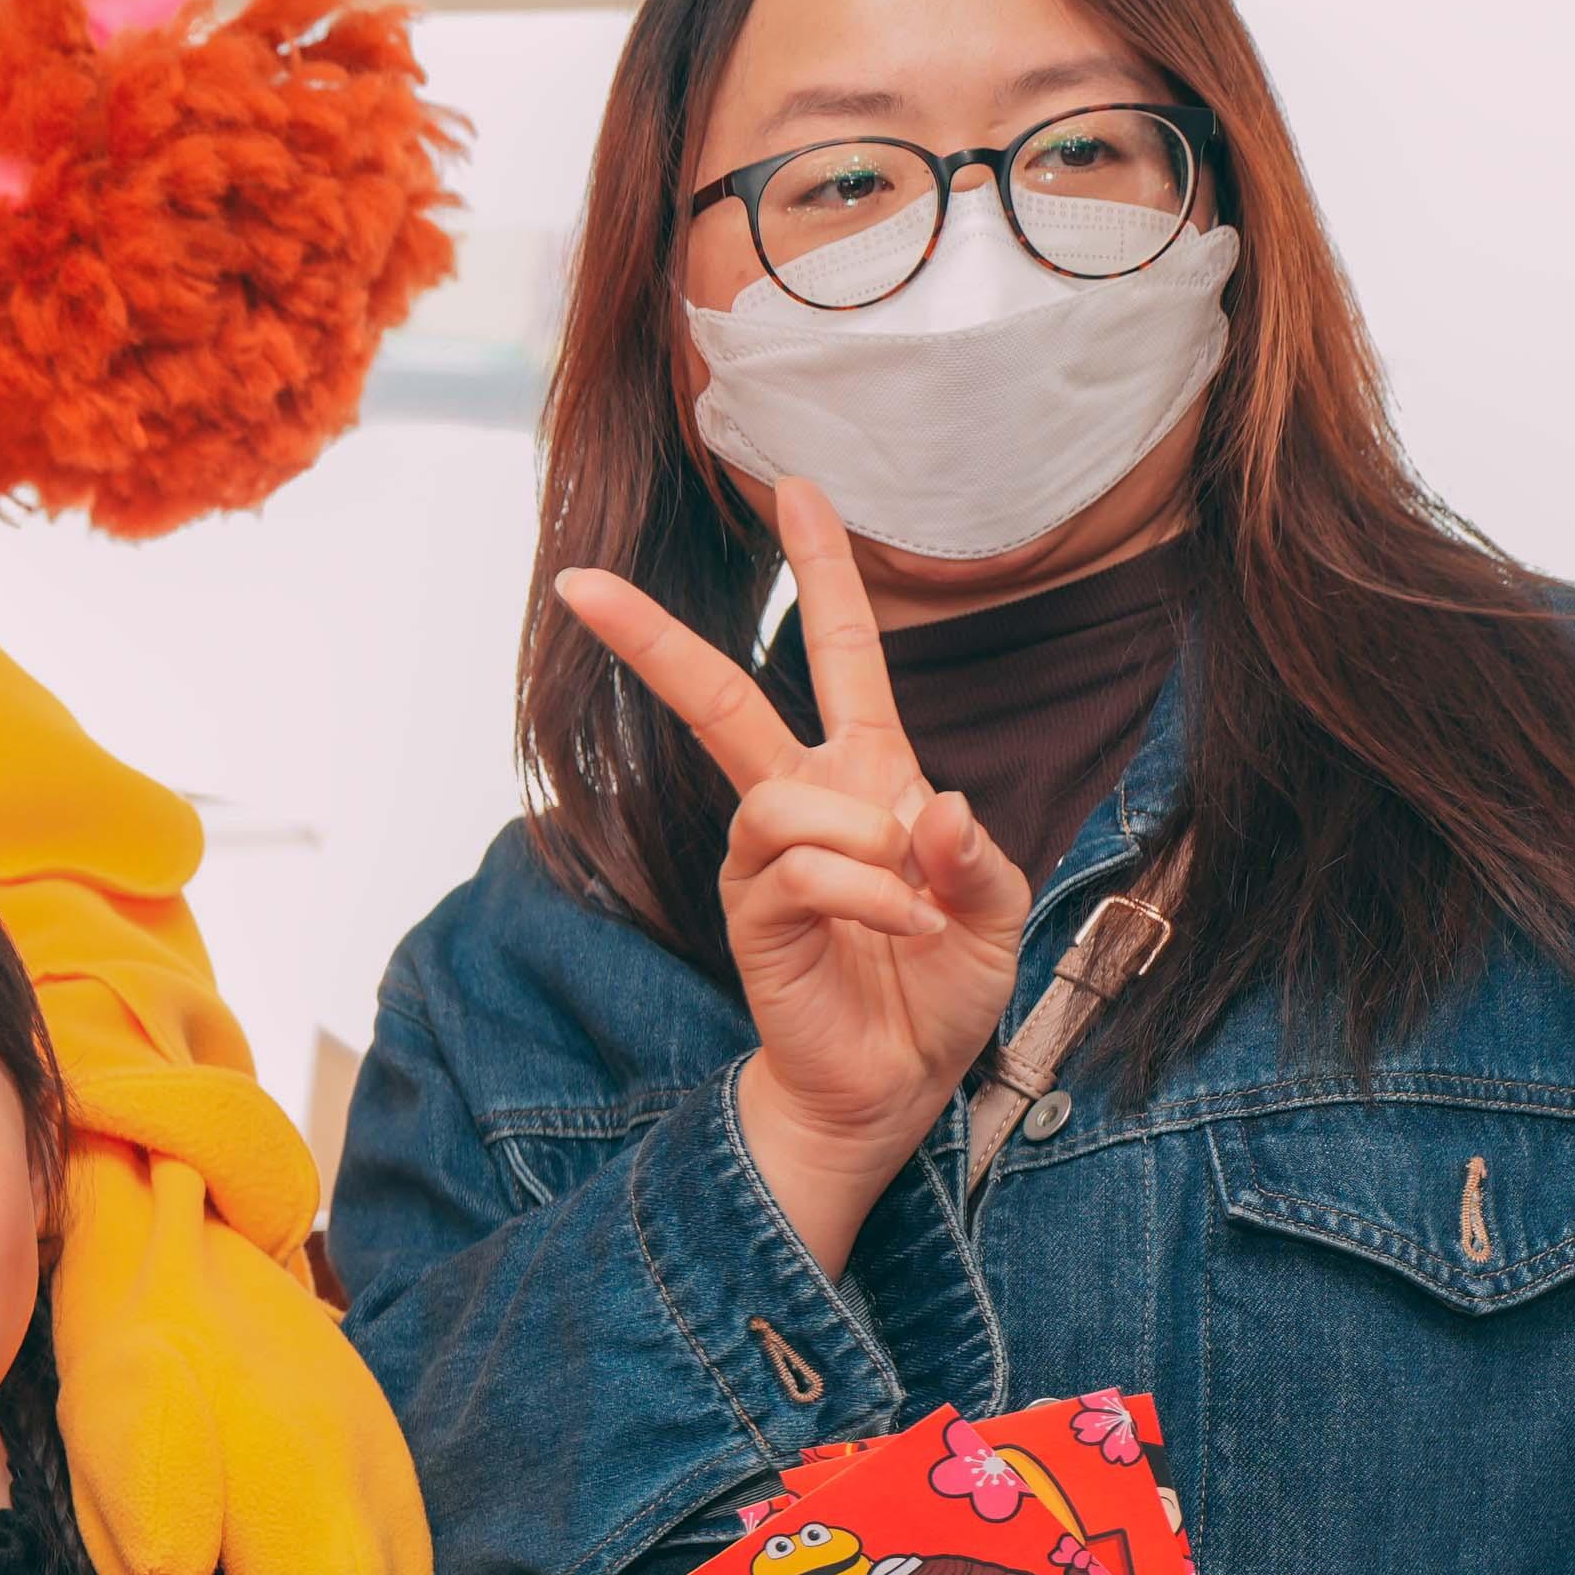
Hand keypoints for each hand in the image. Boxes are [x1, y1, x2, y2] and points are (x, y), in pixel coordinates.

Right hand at [553, 480, 1029, 1272]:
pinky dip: (871, 897)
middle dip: (654, 638)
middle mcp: (802, 803)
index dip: (822, 570)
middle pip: (720, 701)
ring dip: (868, 849)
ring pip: (781, 798)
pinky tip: (906, 933)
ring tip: (916, 909)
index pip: (841, 654)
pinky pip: (801, 871)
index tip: (796, 488)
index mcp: (868, 775)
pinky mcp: (752, 917)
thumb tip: (928, 809)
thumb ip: (975, 854)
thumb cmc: (940, 990)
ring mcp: (767, 861)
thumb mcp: (995, 909)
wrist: (898, 1086)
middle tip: (579, 583)